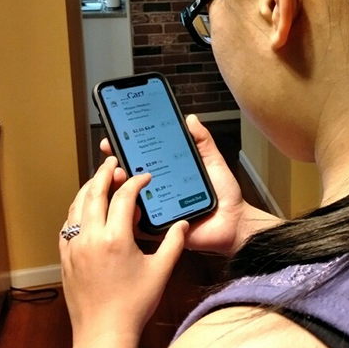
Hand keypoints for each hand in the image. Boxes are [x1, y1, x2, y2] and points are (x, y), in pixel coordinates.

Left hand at [60, 157, 187, 347]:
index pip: (123, 196)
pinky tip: (85, 211)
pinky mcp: (65, 258)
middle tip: (112, 162)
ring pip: (76, 206)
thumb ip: (174, 243)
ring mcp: (74, 247)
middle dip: (104, 173)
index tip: (144, 177)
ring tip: (99, 181)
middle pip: (94, 193)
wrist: (103, 333)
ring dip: (88, 189)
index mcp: (115, 238)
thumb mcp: (161, 271)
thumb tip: (184, 225)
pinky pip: (67, 225)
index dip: (135, 182)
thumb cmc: (132, 305)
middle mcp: (90, 238)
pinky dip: (77, 210)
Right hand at [99, 115, 281, 255]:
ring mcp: (156, 210)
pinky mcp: (158, 229)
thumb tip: (189, 118)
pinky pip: (138, 225)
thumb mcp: (213, 162)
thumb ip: (202, 141)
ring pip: (128, 200)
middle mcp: (158, 190)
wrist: (235, 223)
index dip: (126, 149)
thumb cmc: (225, 194)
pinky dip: (130, 215)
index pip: (142, 160)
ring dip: (119, 187)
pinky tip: (130, 203)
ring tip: (120, 175)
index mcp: (168, 174)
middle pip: (130, 178)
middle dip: (117, 166)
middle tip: (113, 156)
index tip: (115, 137)